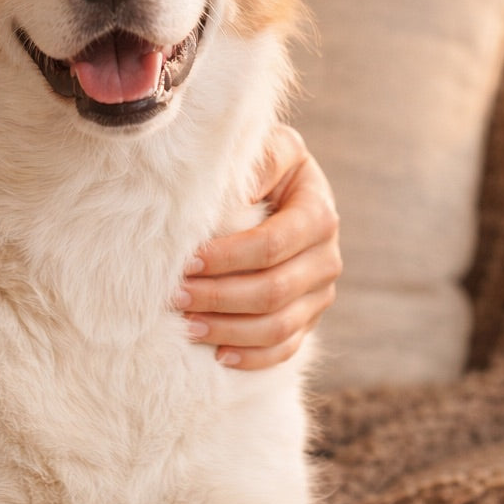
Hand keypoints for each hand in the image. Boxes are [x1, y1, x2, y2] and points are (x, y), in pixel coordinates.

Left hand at [178, 125, 340, 369]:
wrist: (284, 192)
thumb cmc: (264, 168)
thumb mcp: (270, 147)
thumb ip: (260, 160)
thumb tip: (244, 193)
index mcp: (318, 212)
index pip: (272, 245)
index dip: (228, 258)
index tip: (188, 262)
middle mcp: (327, 257)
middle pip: (274, 291)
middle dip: (219, 298)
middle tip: (176, 297)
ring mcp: (321, 293)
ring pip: (279, 326)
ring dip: (229, 331)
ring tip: (187, 327)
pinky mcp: (310, 318)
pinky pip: (286, 348)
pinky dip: (252, 357)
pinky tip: (218, 355)